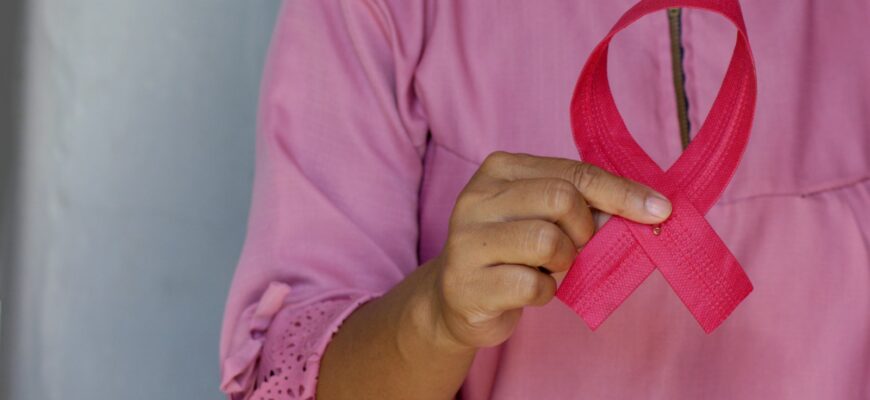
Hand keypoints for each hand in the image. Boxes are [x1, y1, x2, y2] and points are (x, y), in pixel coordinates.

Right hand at [428, 151, 671, 348]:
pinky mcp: (467, 284)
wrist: (457, 298)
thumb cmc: (512, 252)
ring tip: (548, 268)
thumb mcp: (543, 216)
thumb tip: (646, 210)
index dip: (622, 193)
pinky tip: (529, 290)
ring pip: (547, 241)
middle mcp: (476, 198)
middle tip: (577, 248)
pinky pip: (532, 286)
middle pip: (561, 199)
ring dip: (564, 262)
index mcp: (499, 169)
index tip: (660, 210)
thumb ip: (584, 206)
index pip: (574, 172)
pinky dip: (545, 293)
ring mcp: (467, 241)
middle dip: (585, 230)